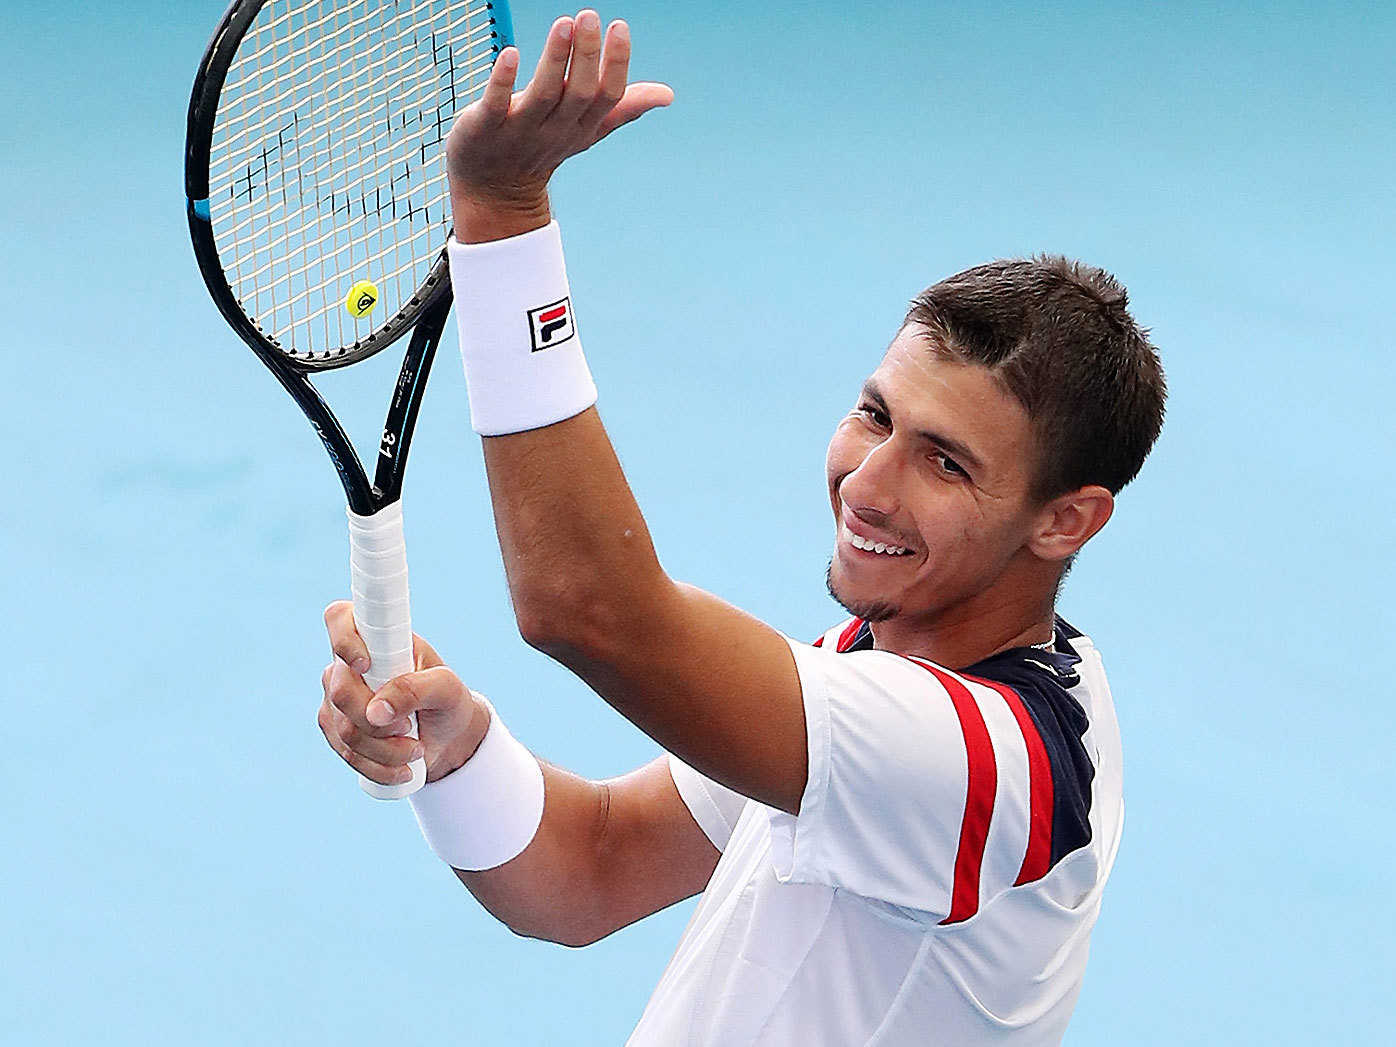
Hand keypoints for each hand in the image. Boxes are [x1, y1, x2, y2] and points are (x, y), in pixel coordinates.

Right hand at [319, 601, 489, 784]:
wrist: (446, 738)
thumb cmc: (448, 701)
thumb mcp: (447, 689)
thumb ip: (417, 689)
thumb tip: (377, 711)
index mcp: (377, 639)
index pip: (339, 618)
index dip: (344, 639)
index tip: (365, 664)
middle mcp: (348, 665)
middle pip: (340, 692)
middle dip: (378, 722)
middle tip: (410, 728)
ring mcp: (336, 698)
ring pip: (344, 730)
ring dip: (385, 749)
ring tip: (415, 750)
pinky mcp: (336, 729)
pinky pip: (345, 752)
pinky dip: (377, 765)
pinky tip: (402, 768)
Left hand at [446, 9, 673, 240]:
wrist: (494, 190)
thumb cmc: (541, 148)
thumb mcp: (585, 130)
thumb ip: (622, 108)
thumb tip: (667, 95)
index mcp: (581, 126)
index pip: (606, 97)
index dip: (615, 64)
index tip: (619, 27)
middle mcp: (555, 129)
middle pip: (578, 94)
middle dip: (586, 56)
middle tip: (589, 16)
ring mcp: (520, 130)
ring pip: (542, 95)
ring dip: (554, 60)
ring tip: (563, 25)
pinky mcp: (485, 127)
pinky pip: (496, 104)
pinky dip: (503, 82)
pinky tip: (510, 53)